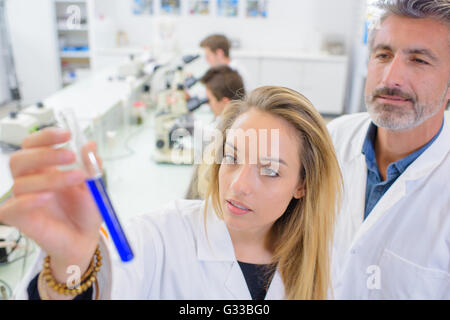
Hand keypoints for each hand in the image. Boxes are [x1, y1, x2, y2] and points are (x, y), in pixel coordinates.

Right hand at [0, 128, 102, 282]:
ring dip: (51, 178)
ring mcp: (23, 200)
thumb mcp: (95, 186)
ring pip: (21, 182)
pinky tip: (47, 197)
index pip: (34, 145)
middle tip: (70, 156)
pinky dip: (27, 201)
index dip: (45, 136)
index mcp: (45, 168)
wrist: (86, 239)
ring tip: (77, 178)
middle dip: (44, 153)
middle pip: (20, 159)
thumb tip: (90, 145)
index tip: (67, 134)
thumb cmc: (86, 211)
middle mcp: (31, 181)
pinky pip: (12, 207)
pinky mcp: (20, 220)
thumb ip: (91, 166)